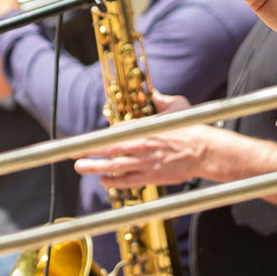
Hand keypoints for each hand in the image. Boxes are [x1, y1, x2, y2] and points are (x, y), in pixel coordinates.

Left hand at [75, 92, 212, 187]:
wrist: (205, 150)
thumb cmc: (191, 126)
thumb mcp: (176, 105)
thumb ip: (160, 100)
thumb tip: (152, 94)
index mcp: (143, 129)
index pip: (113, 134)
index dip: (94, 139)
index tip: (80, 141)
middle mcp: (140, 146)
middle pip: (108, 151)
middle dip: (87, 154)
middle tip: (71, 156)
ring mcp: (145, 163)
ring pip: (114, 167)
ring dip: (95, 168)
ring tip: (80, 168)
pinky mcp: (152, 176)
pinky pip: (128, 181)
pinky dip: (114, 181)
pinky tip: (104, 180)